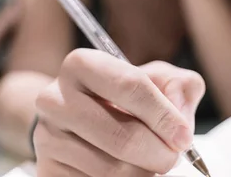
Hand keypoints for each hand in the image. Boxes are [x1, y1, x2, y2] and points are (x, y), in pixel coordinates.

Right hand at [33, 49, 205, 176]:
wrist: (78, 117)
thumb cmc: (124, 94)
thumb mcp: (156, 77)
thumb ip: (179, 86)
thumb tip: (180, 119)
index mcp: (82, 64)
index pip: (131, 87)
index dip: (164, 115)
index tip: (184, 137)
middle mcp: (56, 98)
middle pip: (123, 137)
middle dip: (160, 153)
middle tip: (172, 157)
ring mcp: (46, 137)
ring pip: (112, 170)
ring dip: (145, 172)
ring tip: (151, 162)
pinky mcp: (47, 171)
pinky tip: (128, 170)